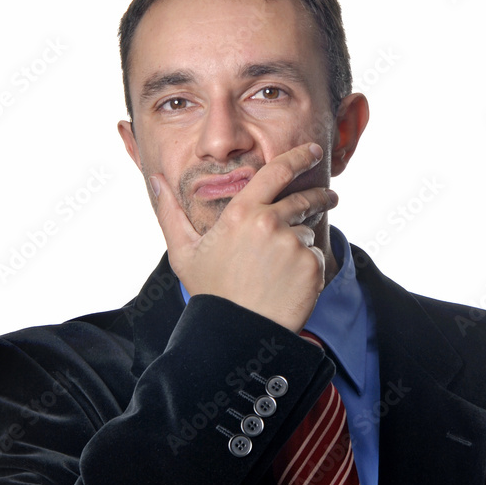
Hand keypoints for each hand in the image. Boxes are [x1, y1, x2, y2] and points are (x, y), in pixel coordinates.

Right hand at [152, 143, 337, 332]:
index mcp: (241, 212)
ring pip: (307, 233)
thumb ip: (170, 212)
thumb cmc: (210, 293)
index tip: (313, 150)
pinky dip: (309, 268)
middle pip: (304, 200)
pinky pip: (316, 258)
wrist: (238, 334)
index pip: (276, 171)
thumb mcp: (184, 252)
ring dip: (302, 244)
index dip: (298, 156)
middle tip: (329, 199)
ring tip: (282, 268)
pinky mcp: (311, 265)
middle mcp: (269, 222)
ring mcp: (293, 244)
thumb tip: (155, 178)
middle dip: (320, 197)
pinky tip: (290, 284)